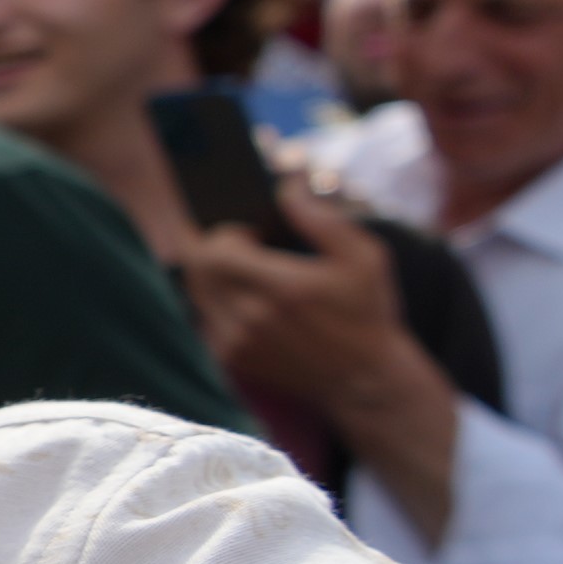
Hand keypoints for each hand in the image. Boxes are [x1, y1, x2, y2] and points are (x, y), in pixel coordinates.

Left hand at [179, 198, 418, 420]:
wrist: (363, 378)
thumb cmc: (366, 310)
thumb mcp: (363, 257)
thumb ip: (321, 219)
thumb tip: (286, 185)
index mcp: (283, 288)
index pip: (214, 250)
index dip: (223, 233)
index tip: (249, 232)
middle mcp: (253, 318)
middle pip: (196, 269)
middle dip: (211, 249)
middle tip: (241, 245)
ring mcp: (237, 342)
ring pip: (196, 293)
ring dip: (211, 274)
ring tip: (244, 268)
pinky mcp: (231, 359)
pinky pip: (202, 318)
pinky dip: (214, 302)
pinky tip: (244, 297)